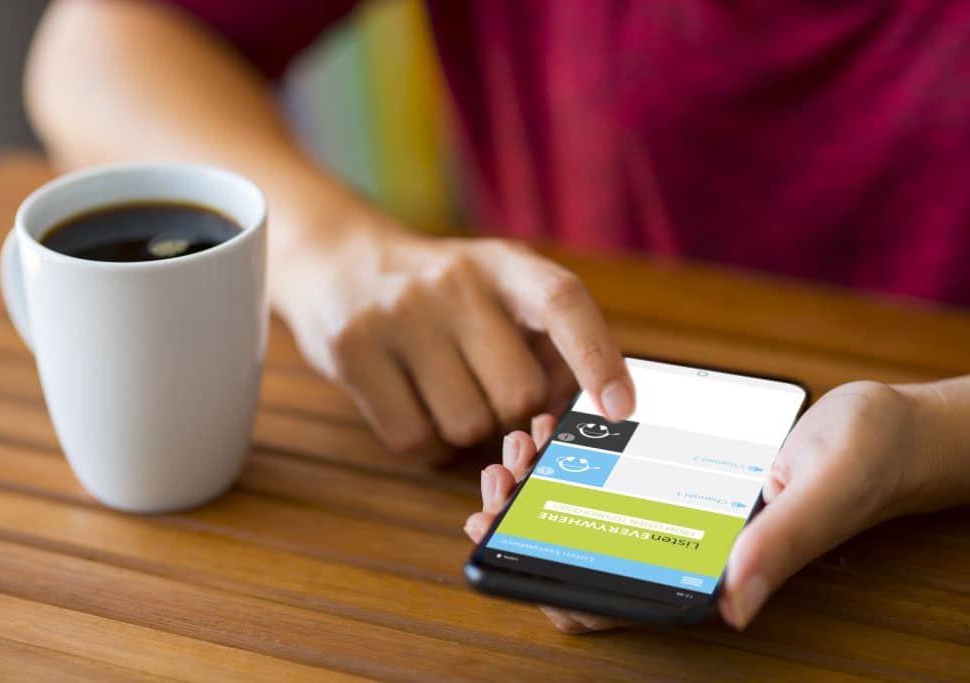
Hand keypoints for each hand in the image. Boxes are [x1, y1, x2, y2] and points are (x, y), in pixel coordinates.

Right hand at [271, 222, 632, 458]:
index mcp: (504, 264)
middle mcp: (454, 281)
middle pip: (518, 394)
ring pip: (468, 426)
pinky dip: (425, 445)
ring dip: (464, 432)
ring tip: (441, 393)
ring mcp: (399, 314)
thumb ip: (544, 339)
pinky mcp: (352, 351)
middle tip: (485, 391)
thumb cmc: (439, 296)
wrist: (337, 262)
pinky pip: (415, 440)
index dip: (597, 358)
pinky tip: (412, 407)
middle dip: (512, 414)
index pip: (563, 303)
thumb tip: (589, 413)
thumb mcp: (495, 288)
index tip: (620, 409)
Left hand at [465, 381, 932, 632]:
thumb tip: (731, 606)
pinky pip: (621, 482)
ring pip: (596, 519)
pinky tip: (559, 427)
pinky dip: (583, 459)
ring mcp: (683, 517)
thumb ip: (780, 545)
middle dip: (530, 519)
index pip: (615, 602)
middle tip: (506, 470)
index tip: (501, 524)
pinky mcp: (684, 483)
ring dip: (549, 486)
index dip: (546, 578)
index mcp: (715, 574)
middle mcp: (690, 552)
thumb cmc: (868, 461)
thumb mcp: (824, 492)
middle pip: (587, 558)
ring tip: (526, 442)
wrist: (892, 429)